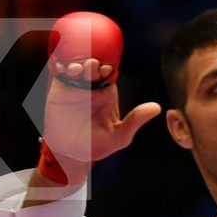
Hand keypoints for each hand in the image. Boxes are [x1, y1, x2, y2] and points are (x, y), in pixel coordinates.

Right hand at [39, 57, 160, 183]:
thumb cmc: (98, 145)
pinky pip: (60, 72)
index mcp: (108, 94)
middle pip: (92, 67)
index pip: (109, 74)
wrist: (72, 153)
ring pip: (76, 67)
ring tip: (75, 70)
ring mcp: (75, 87)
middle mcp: (92, 87)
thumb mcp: (119, 135)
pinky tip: (62, 68)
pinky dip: (60, 65)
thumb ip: (135, 120)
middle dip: (92, 63)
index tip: (107, 70)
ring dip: (75, 64)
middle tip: (91, 66)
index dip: (108, 68)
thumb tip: (157, 108)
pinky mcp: (60, 89)